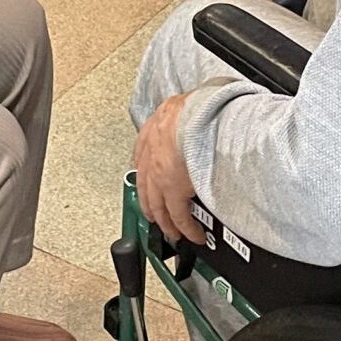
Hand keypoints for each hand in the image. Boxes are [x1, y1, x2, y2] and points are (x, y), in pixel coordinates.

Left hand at [133, 94, 206, 244]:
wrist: (199, 117)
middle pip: (146, 189)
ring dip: (167, 222)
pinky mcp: (174, 192)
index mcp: (151, 133)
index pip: (142, 159)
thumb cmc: (197, 108)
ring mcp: (159, 177)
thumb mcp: (181, 106)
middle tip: (156, 218)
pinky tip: (193, 234)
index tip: (148, 187)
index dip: (145, 176)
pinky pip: (179, 216)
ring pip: (159, 207)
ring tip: (174, 233)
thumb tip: (193, 113)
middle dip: (151, 206)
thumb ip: (181, 116)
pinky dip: (186, 228)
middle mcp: (150, 157)